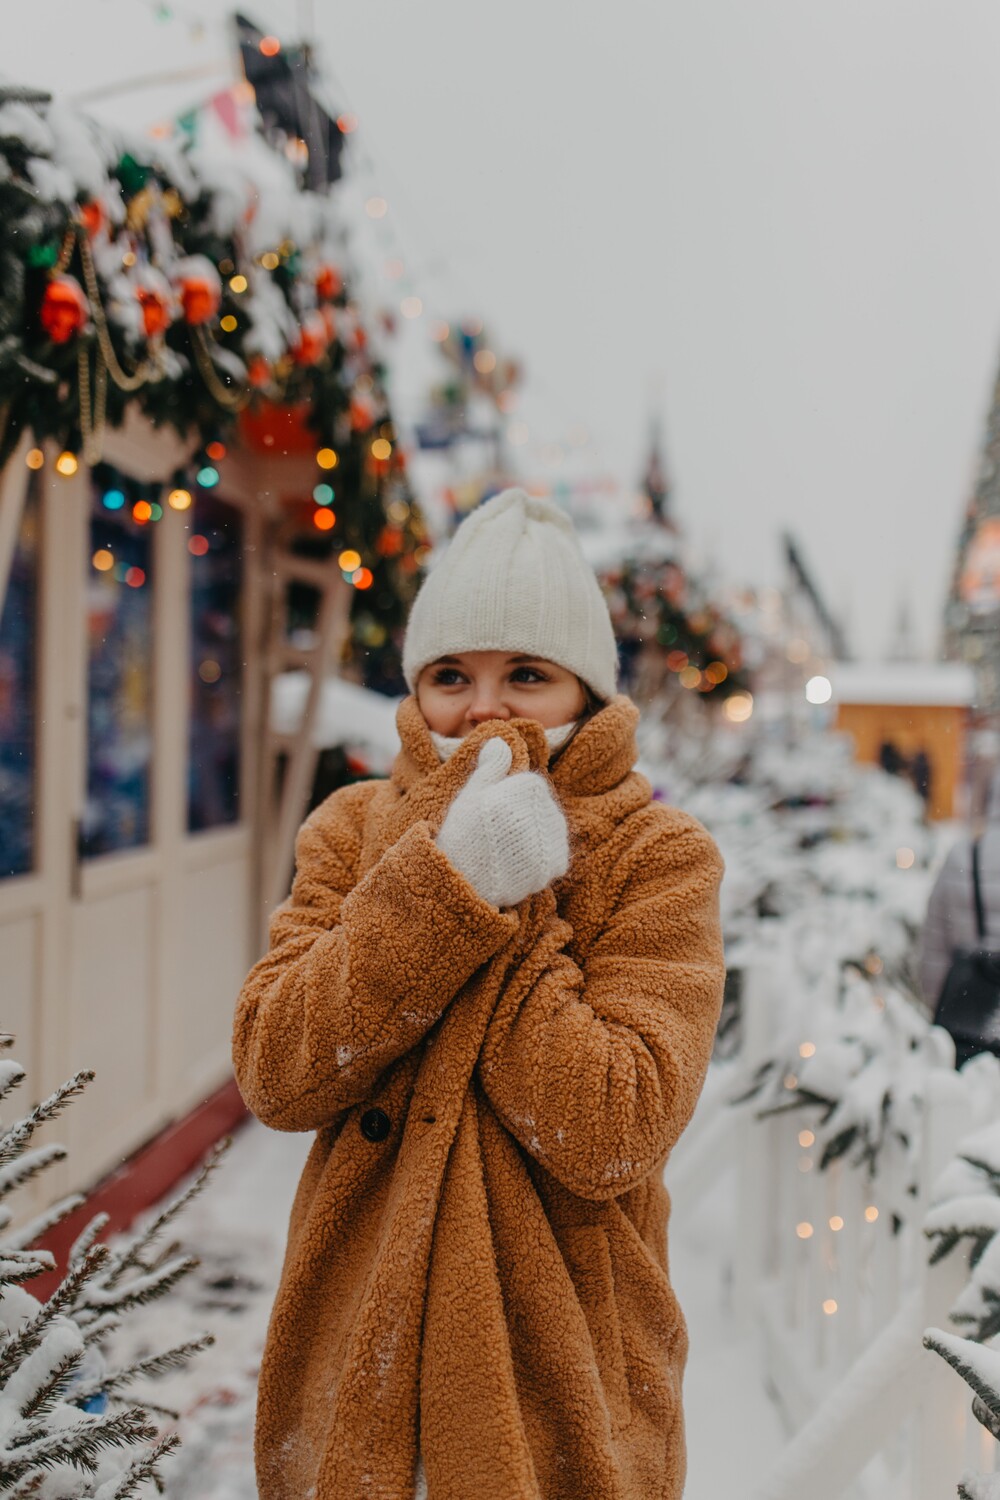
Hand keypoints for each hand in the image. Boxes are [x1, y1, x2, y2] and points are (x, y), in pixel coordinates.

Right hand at [436, 738, 569, 907]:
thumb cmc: (461, 836)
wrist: (462, 883)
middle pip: (542, 806)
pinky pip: (557, 852)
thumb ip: (491, 766)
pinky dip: (541, 856)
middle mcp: (542, 814)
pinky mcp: (556, 866)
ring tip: (507, 849)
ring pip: (550, 828)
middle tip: (498, 834)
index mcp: (524, 791)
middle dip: (523, 816)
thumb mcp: (470, 794)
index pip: (531, 786)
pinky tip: (519, 862)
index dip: (509, 798)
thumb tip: (501, 740)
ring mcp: (553, 841)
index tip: (492, 814)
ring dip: (533, 836)